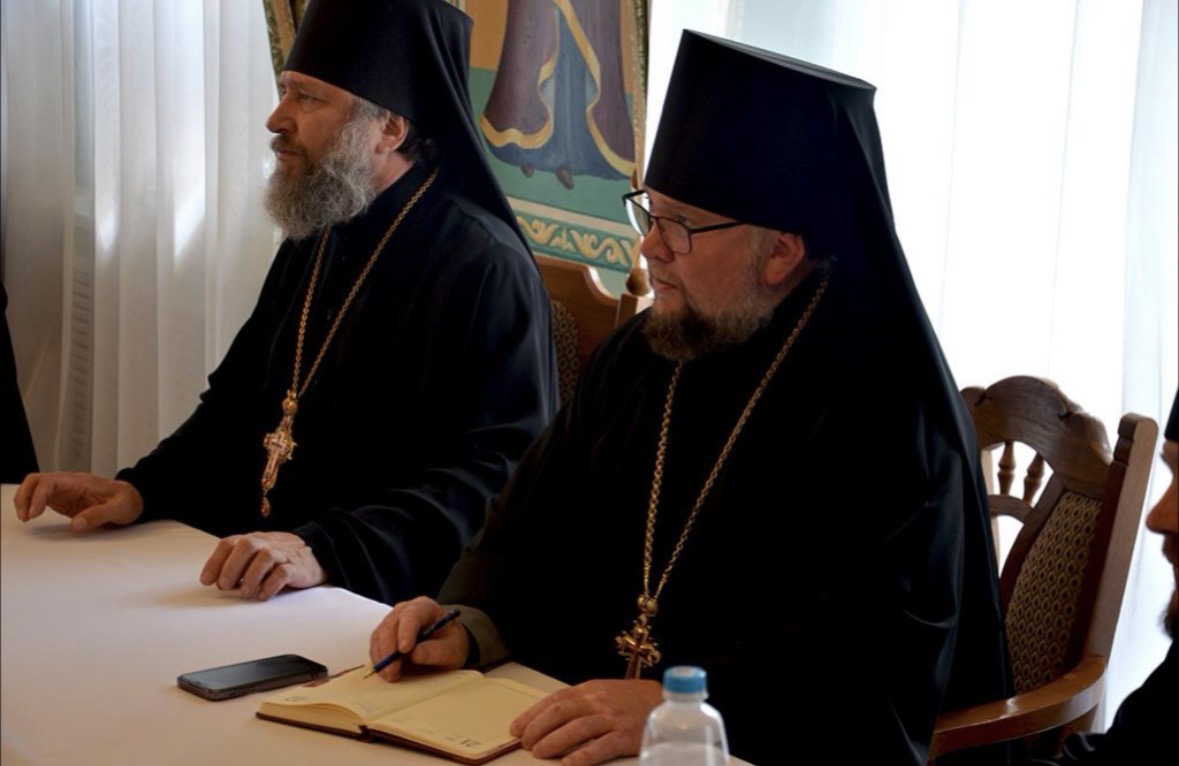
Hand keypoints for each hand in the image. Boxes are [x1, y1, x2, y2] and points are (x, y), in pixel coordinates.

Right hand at [14, 472, 144, 530]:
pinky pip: (40, 498)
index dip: (39, 496)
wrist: (132, 500)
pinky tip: (31, 517)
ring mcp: (64, 491)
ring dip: (25, 500)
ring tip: (25, 518)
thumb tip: (76, 524)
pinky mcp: (63, 501)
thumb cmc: (128, 501)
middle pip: (37, 480)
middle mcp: (69, 484)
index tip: (34, 513)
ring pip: (35, 488)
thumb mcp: (121, 508)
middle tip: (25, 516)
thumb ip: (100, 514)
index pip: (51, 481)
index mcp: (81, 482)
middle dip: (25, 496)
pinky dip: (31, 506)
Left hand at [199, 531, 325, 600]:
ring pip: (265, 557)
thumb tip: (218, 582)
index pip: (229, 544)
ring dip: (251, 576)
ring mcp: (283, 554)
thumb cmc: (281, 558)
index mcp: (254, 540)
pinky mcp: (297, 567)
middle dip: (232, 566)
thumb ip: (239, 565)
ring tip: (245, 593)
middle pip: (247, 545)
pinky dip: (271, 585)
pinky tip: (263, 595)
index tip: (206, 580)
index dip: (215, 561)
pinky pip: (283, 573)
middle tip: (225, 586)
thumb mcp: (258, 555)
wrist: (316, 554)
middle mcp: (267, 544)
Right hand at [369, 596, 467, 679]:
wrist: (446, 645)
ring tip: (391, 675)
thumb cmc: (451, 643)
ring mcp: (393, 622)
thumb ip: (436, 651)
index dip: (406, 632)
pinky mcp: (384, 636)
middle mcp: (405, 611)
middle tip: (392, 671)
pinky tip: (386, 672)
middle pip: (390, 625)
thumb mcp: (452, 649)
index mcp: (425, 607)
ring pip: (379, 636)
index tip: (404, 650)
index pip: (411, 615)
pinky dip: (378, 660)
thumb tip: (414, 655)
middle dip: (389, 650)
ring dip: (381, 657)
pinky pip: (376, 646)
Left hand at [510, 679, 662, 765]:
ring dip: (553, 741)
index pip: (554, 700)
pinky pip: (600, 747)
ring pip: (576, 729)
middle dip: (538, 729)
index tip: (516, 728)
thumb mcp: (603, 692)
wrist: (664, 702)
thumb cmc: (631, 700)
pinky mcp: (625, 736)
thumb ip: (580, 702)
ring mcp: (612, 718)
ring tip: (539, 753)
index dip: (532, 714)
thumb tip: (549, 719)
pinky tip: (568, 764)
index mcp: (589, 690)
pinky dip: (582, 756)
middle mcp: (598, 701)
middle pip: (560, 713)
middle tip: (526, 743)